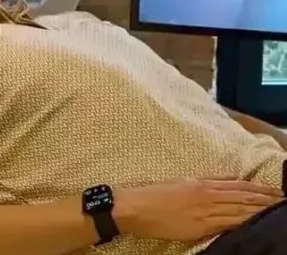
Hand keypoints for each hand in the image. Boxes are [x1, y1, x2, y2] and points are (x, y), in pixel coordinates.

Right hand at [115, 178, 282, 241]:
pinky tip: (253, 222)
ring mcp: (205, 211)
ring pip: (239, 210)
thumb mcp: (182, 183)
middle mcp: (207, 195)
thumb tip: (226, 184)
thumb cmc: (156, 194)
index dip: (258, 189)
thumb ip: (204, 184)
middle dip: (265, 200)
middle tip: (283, 201)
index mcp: (202, 184)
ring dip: (259, 210)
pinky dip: (243, 222)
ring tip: (276, 210)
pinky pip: (227, 223)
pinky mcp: (200, 226)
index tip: (274, 191)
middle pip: (243, 197)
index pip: (238, 186)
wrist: (138, 206)